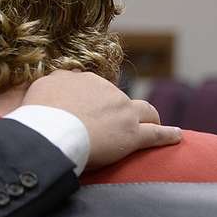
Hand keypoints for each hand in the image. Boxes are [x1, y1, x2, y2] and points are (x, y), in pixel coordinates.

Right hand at [22, 71, 180, 168]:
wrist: (54, 132)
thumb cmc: (40, 114)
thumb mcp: (38, 89)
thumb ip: (50, 85)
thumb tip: (53, 85)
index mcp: (84, 80)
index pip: (93, 88)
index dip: (93, 101)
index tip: (88, 111)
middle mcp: (107, 91)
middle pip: (120, 98)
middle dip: (122, 108)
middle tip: (117, 122)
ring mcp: (123, 112)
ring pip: (145, 111)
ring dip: (149, 117)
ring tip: (152, 124)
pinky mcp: (133, 135)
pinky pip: (157, 135)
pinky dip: (168, 135)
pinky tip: (177, 136)